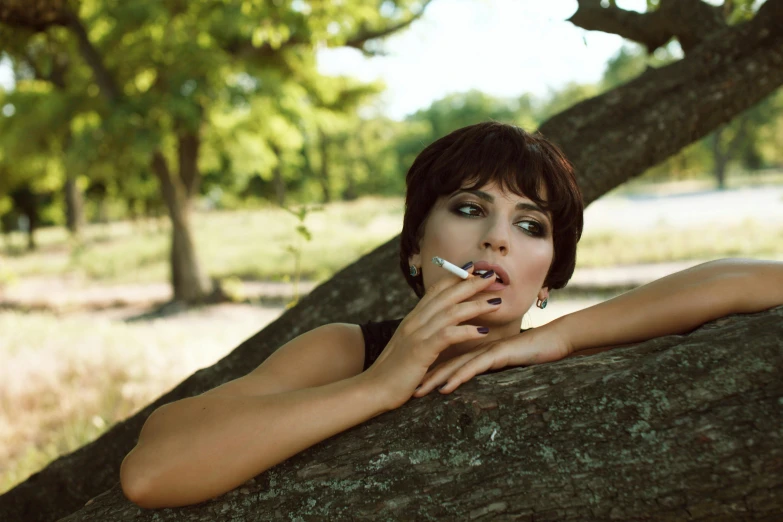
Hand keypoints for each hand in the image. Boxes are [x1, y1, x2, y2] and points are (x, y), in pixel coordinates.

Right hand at [363, 265, 501, 410]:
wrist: (372, 390)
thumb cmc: (392, 373)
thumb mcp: (407, 347)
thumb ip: (421, 335)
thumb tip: (439, 330)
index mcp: (412, 319)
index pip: (436, 290)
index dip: (456, 278)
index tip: (474, 270)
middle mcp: (414, 321)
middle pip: (447, 295)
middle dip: (471, 283)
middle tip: (492, 276)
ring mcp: (416, 334)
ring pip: (451, 312)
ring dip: (476, 305)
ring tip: (496, 302)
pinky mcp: (420, 351)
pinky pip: (448, 335)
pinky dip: (467, 331)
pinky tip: (483, 332)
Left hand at [412, 322, 572, 395]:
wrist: (556, 339)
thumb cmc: (531, 349)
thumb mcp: (503, 358)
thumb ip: (486, 362)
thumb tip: (472, 372)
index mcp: (474, 344)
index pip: (443, 353)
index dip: (424, 363)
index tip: (405, 377)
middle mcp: (476, 344)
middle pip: (443, 358)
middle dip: (421, 373)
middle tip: (402, 387)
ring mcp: (486, 348)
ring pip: (454, 363)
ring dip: (434, 378)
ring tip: (417, 392)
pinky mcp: (499, 354)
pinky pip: (475, 367)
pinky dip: (458, 377)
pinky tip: (446, 389)